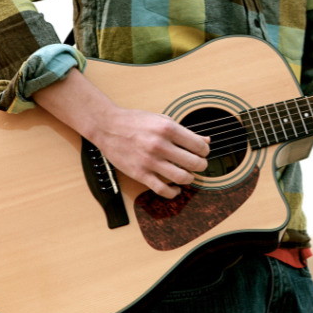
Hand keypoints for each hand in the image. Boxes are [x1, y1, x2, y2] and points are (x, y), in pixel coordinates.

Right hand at [91, 109, 210, 198]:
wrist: (107, 126)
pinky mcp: (139, 174)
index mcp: (167, 128)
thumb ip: (184, 131)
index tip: (202, 152)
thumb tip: (206, 141)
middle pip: (194, 163)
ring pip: (181, 178)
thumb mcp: (162, 119)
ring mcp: (149, 161)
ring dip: (190, 179)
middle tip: (199, 164)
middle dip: (201, 166)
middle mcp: (159, 145)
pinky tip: (176, 188)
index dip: (205, 151)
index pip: (198, 145)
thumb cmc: (135, 121)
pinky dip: (173, 192)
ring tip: (188, 175)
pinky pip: (162, 190)